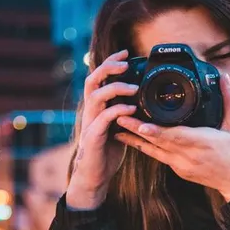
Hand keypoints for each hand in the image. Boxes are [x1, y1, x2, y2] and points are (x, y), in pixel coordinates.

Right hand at [66, 49, 137, 207]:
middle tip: (125, 62)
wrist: (94, 176)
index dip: (110, 63)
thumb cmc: (106, 152)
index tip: (126, 53)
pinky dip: (118, 110)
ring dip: (115, 88)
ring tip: (133, 88)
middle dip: (108, 67)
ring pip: (96, 96)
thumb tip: (140, 100)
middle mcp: (90, 112)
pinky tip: (131, 108)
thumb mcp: (117, 128)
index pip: (98, 78)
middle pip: (92, 80)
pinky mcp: (93, 137)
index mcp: (96, 107)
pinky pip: (104, 118)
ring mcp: (90, 123)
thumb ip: (123, 113)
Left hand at [113, 72, 229, 201]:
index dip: (157, 131)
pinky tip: (133, 139)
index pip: (176, 136)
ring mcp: (181, 165)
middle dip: (137, 130)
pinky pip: (158, 157)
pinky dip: (145, 148)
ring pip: (154, 151)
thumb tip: (225, 77)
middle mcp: (188, 155)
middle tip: (119, 117)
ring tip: (118, 128)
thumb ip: (228, 100)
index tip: (141, 124)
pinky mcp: (178, 170)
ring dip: (135, 140)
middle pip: (158, 142)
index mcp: (202, 142)